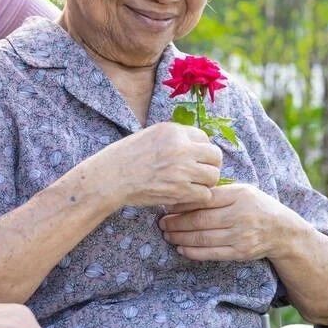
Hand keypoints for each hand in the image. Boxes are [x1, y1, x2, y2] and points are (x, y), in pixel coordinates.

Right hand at [91, 122, 221, 208]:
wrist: (111, 177)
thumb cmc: (126, 156)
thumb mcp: (151, 135)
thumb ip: (175, 138)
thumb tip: (196, 145)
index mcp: (174, 131)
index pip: (205, 138)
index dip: (201, 149)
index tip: (193, 157)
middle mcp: (181, 148)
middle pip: (215, 156)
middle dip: (209, 164)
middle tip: (198, 172)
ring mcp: (183, 170)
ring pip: (213, 176)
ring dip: (205, 182)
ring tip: (191, 184)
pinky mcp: (180, 191)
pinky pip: (204, 194)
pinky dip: (197, 197)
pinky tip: (185, 195)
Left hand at [158, 183, 305, 261]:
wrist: (282, 231)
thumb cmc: (256, 207)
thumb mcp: (242, 192)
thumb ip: (217, 193)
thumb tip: (183, 195)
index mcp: (240, 195)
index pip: (205, 199)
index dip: (183, 204)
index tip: (167, 206)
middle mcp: (240, 215)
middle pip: (200, 219)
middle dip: (176, 222)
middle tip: (161, 223)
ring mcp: (241, 236)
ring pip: (203, 238)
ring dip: (180, 238)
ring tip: (167, 235)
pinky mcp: (240, 253)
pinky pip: (211, 253)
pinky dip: (193, 252)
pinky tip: (181, 248)